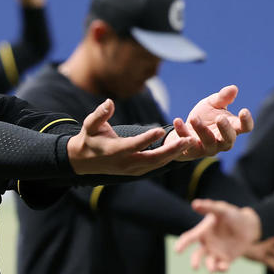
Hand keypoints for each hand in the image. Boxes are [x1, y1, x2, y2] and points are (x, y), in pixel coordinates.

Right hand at [66, 99, 197, 175]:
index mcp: (114, 151)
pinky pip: (156, 165)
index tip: (160, 129)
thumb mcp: (90, 124)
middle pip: (152, 159)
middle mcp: (125, 163)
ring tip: (189, 142)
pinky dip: (169, 158)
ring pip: (157, 164)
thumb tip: (110, 101)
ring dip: (174, 154)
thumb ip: (100, 114)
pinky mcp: (137, 171)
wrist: (83, 161)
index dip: (146, 139)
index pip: (133, 146)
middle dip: (170, 151)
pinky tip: (182, 149)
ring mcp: (132, 169)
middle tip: (187, 140)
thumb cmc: (88, 138)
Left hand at [172, 86, 253, 158]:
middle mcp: (223, 141)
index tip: (244, 111)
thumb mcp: (212, 104)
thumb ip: (222, 98)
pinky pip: (188, 145)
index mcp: (232, 128)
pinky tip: (178, 121)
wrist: (185, 128)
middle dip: (225, 129)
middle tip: (220, 118)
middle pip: (229, 139)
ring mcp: (209, 148)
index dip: (246, 121)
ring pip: (209, 142)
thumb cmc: (204, 116)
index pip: (245, 128)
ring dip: (202, 130)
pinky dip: (183, 133)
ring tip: (194, 117)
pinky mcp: (193, 152)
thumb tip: (233, 88)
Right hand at [175, 199, 262, 269]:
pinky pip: (222, 267)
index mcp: (203, 232)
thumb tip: (194, 203)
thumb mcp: (222, 210)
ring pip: (209, 263)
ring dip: (209, 267)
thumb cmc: (233, 215)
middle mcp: (207, 244)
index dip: (182, 244)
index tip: (177, 250)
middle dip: (195, 261)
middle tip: (194, 267)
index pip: (189, 238)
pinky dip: (222, 269)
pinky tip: (224, 267)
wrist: (249, 226)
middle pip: (197, 255)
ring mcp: (216, 253)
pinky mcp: (226, 260)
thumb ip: (209, 207)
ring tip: (212, 269)